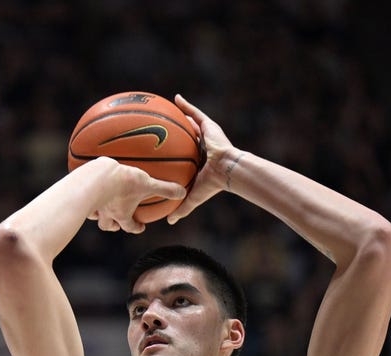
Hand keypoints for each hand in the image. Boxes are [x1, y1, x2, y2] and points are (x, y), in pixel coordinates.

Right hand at [87, 158, 186, 233]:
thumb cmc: (123, 183)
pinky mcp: (83, 193)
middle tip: (116, 222)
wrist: (97, 176)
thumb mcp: (148, 184)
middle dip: (112, 226)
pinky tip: (88, 189)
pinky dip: (87, 197)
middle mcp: (107, 213)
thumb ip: (165, 189)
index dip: (135, 228)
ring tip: (100, 207)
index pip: (129, 226)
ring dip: (98, 213)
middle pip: (107, 225)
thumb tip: (183, 193)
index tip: (140, 227)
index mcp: (121, 214)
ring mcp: (93, 205)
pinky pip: (83, 198)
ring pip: (94, 214)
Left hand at [166, 94, 242, 224]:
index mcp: (200, 162)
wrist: (227, 170)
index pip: (187, 156)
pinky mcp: (209, 126)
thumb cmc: (213, 185)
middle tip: (163, 130)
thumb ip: (182, 208)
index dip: (178, 153)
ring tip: (166, 110)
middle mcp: (203, 147)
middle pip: (188, 138)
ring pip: (191, 123)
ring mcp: (207, 135)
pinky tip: (175, 98)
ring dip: (181, 116)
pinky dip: (186, 106)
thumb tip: (170, 222)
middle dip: (178, 134)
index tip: (166, 152)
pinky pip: (195, 113)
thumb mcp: (193, 196)